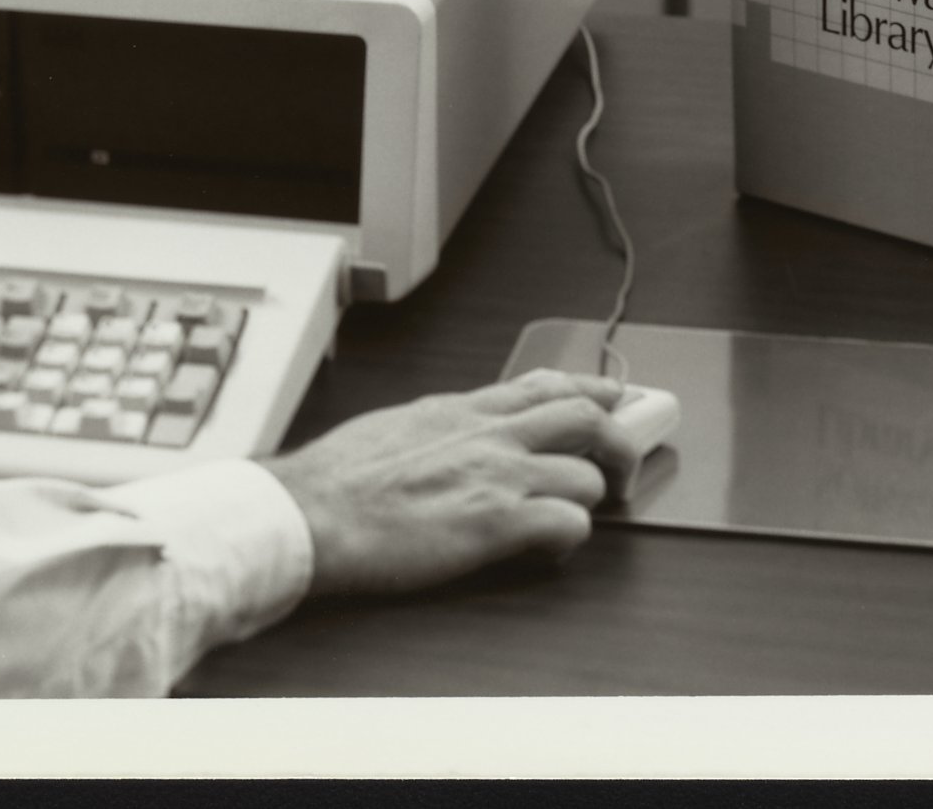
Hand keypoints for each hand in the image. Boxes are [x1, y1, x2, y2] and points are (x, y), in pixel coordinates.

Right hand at [257, 368, 651, 600]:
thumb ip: (441, 427)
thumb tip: (457, 433)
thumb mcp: (396, 426)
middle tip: (620, 467)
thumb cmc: (338, 477)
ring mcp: (497, 476)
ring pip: (589, 476)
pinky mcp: (497, 524)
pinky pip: (570, 524)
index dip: (594, 389)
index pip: (546, 383)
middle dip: (617, 441)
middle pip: (588, 418)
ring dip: (586, 501)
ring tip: (563, 518)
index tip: (615, 395)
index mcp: (461, 408)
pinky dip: (568, 539)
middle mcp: (489, 434)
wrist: (312, 510)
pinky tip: (545, 548)